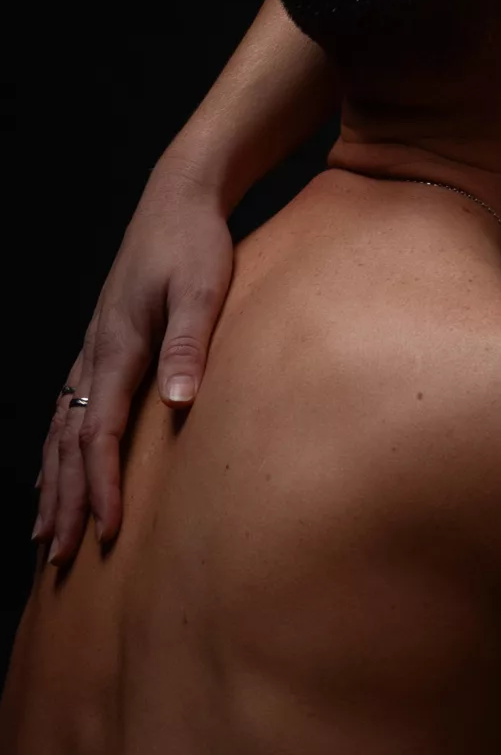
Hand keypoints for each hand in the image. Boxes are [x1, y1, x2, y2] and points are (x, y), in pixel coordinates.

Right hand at [34, 160, 234, 561]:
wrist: (179, 197)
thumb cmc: (195, 241)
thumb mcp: (202, 286)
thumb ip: (189, 343)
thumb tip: (178, 402)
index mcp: (118, 346)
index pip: (100, 432)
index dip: (101, 484)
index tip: (105, 530)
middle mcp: (96, 352)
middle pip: (70, 441)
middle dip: (65, 501)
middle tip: (60, 557)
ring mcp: (95, 347)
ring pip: (62, 429)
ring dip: (53, 483)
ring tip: (44, 534)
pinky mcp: (105, 342)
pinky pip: (68, 408)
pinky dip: (57, 448)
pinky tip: (53, 469)